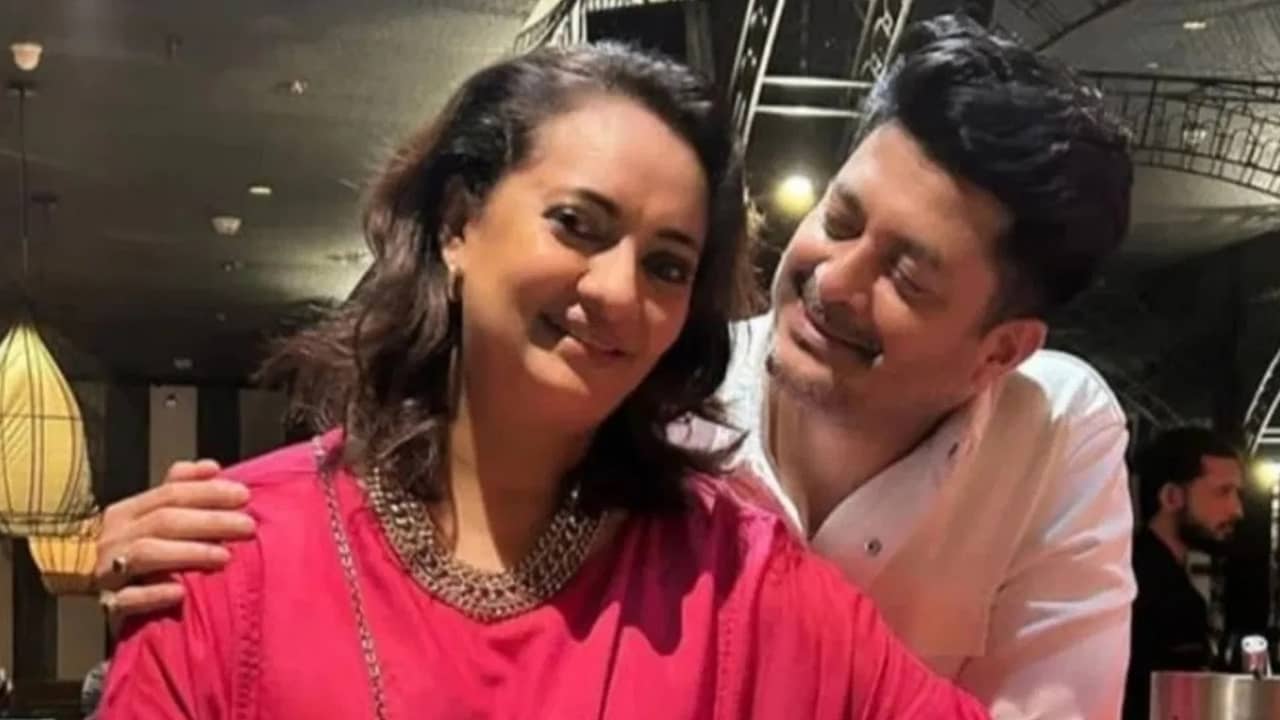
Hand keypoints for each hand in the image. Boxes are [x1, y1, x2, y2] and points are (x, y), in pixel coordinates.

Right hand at [95, 460, 254, 622]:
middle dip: (210, 521)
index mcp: (128, 511)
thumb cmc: (131, 544)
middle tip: (248, 526)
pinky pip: (127, 599)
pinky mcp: (107, 603)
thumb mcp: (150, 513)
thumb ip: (180, 488)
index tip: (244, 495)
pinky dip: (153, 595)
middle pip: (164, 521)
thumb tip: (211, 467)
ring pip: (146, 554)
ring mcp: (108, 570)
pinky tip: (179, 592)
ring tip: (224, 556)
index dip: (208, 492)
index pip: (170, 494)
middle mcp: (116, 536)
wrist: (77, 584)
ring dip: (188, 553)